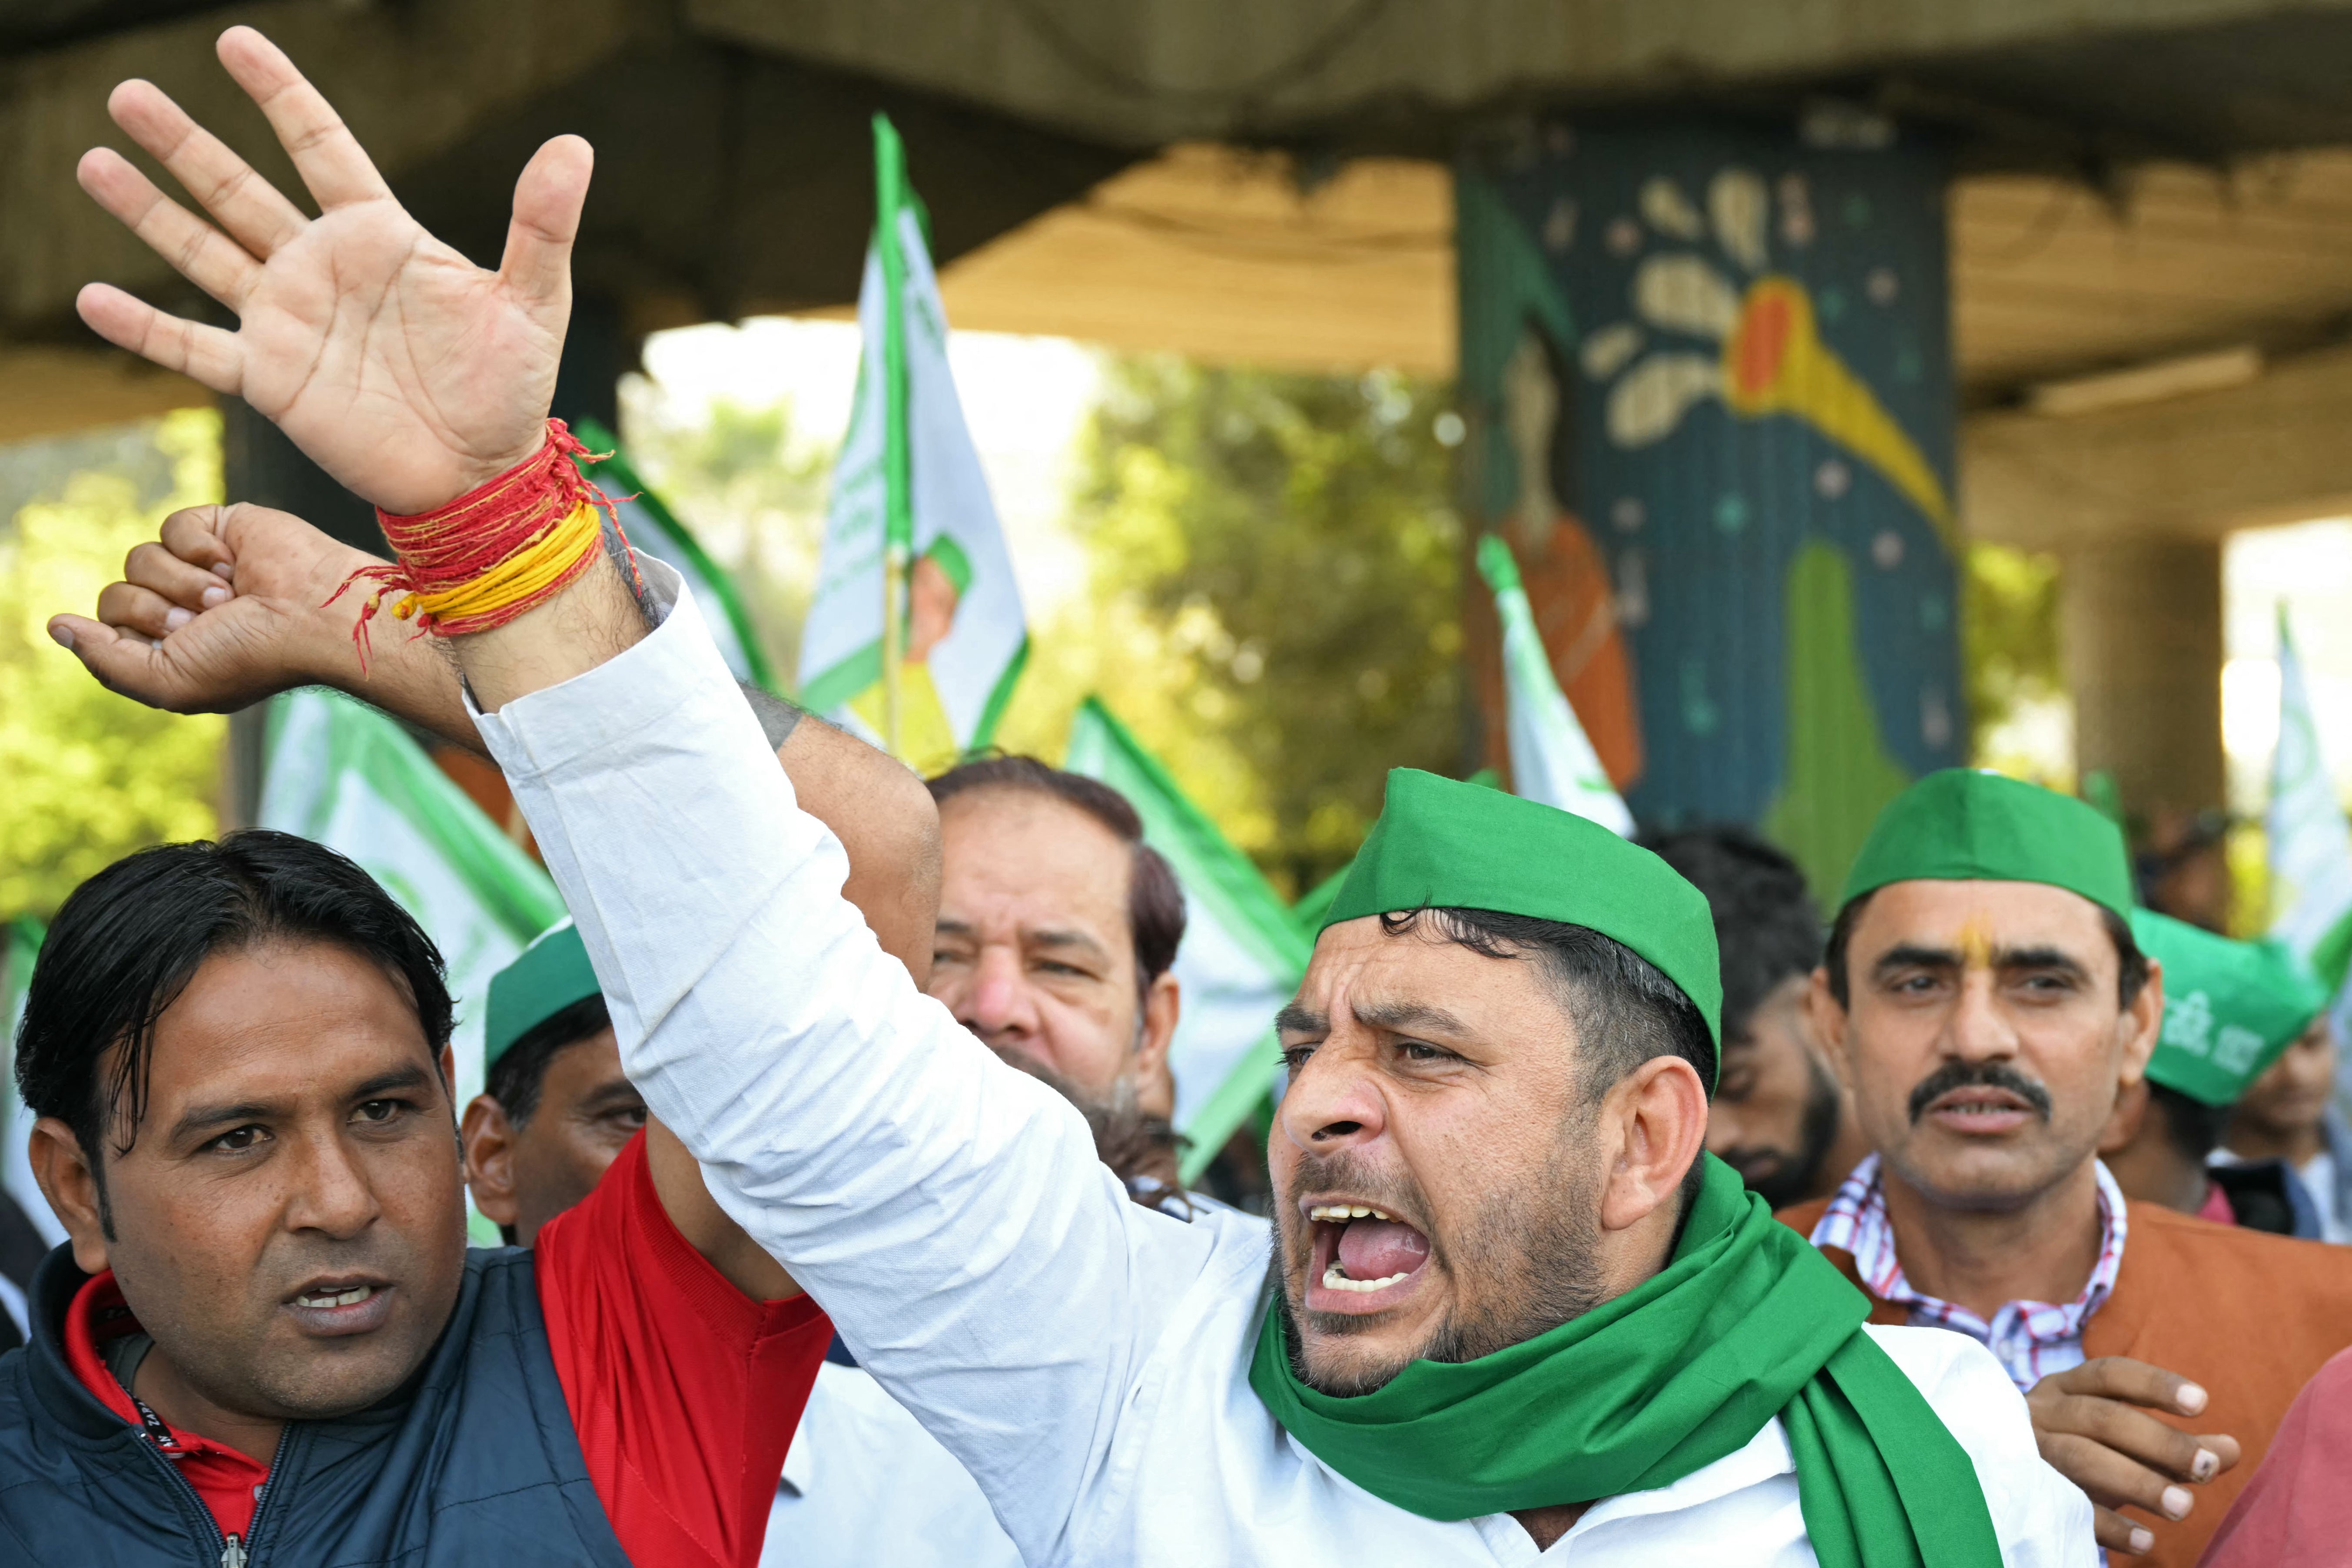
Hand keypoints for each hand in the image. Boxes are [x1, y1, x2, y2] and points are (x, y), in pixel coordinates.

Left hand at [48, 503, 375, 712]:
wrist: (315, 614)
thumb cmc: (256, 657)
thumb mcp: (171, 682)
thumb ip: (105, 660)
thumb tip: (55, 626)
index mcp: (168, 649)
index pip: (105, 630)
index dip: (136, 636)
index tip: (185, 645)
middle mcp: (178, 608)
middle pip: (117, 594)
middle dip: (161, 611)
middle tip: (211, 620)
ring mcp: (195, 567)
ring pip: (139, 558)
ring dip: (185, 583)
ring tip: (229, 595)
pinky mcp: (214, 529)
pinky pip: (171, 526)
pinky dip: (200, 547)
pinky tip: (234, 563)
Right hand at [74, 26, 588, 514]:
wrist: (485, 472)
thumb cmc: (513, 386)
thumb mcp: (534, 300)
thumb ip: (542, 224)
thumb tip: (574, 145)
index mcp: (380, 235)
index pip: (320, 146)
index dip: (280, 95)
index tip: (233, 41)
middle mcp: (322, 267)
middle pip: (238, 190)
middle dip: (185, 143)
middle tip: (127, 94)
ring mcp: (288, 321)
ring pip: (203, 251)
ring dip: (149, 210)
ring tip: (93, 160)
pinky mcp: (271, 379)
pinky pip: (195, 347)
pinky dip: (144, 326)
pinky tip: (93, 297)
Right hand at [2027, 1357, 2240, 1555]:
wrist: (1996, 1477)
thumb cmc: (2076, 1452)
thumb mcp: (2123, 1444)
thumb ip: (2175, 1446)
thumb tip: (2231, 1449)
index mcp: (2066, 1388)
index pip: (2110, 1374)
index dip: (2155, 1385)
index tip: (2202, 1402)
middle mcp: (2043, 1412)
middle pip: (2102, 1418)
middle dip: (2159, 1442)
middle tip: (2208, 1468)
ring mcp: (2028, 1450)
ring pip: (2081, 1457)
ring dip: (2137, 1482)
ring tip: (2186, 1507)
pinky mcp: (2023, 1491)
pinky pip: (2066, 1505)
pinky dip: (2109, 1525)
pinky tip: (2148, 1543)